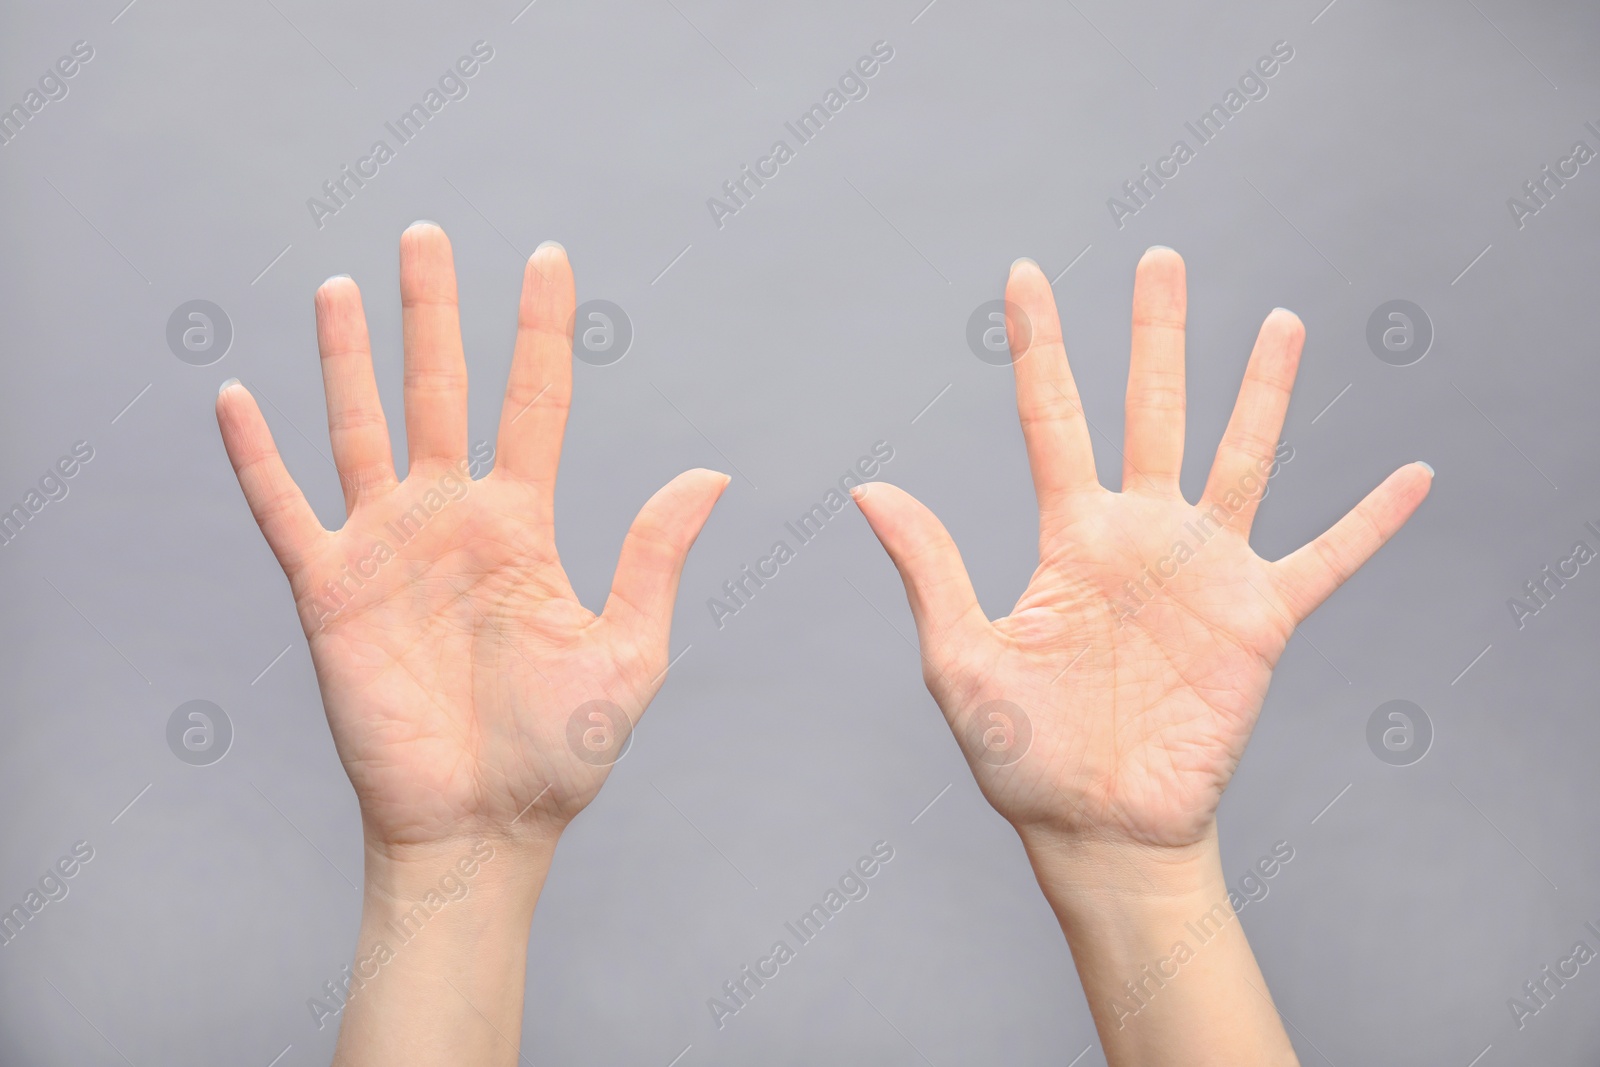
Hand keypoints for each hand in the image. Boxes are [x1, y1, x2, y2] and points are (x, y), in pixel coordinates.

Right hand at [216, 224, 727, 856]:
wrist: (482, 827)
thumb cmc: (558, 751)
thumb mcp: (628, 650)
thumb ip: (656, 557)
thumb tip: (713, 473)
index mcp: (523, 526)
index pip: (534, 402)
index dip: (541, 331)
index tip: (549, 256)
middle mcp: (452, 519)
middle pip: (440, 391)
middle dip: (433, 313)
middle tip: (427, 235)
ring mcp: (387, 548)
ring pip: (359, 428)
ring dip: (347, 359)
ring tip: (342, 286)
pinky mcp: (329, 591)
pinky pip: (285, 510)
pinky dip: (257, 457)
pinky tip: (237, 398)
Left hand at [854, 248, 1430, 853]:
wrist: (1099, 828)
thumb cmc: (1023, 755)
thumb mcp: (962, 659)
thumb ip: (930, 572)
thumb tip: (869, 490)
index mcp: (1069, 537)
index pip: (1050, 418)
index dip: (1037, 346)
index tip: (1023, 273)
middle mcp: (1140, 536)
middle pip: (1152, 410)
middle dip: (1155, 335)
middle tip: (1160, 258)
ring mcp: (1204, 571)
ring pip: (1241, 458)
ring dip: (1263, 392)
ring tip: (1280, 322)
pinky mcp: (1260, 620)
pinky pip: (1328, 560)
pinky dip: (1371, 521)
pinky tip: (1414, 474)